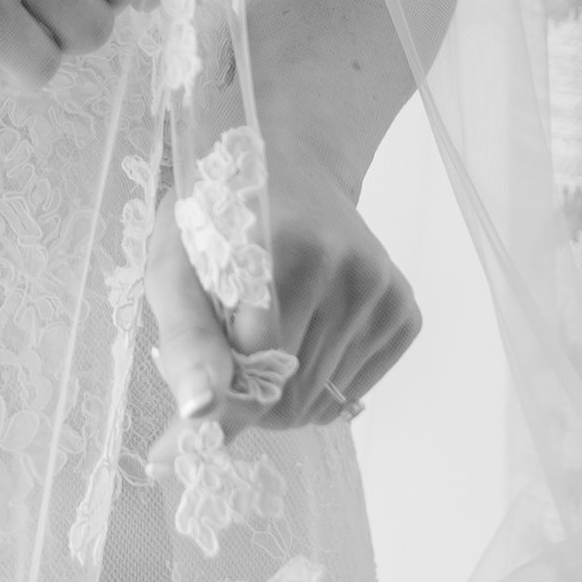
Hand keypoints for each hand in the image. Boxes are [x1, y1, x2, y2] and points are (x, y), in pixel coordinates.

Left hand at [144, 137, 419, 433]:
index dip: (224, 381)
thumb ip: (185, 340)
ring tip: (272, 334)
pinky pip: (354, 392)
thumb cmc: (219, 218)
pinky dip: (323, 381)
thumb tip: (200, 414)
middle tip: (236, 346)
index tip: (207, 378)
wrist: (291, 167)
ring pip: (323, 401)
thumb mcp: (177, 264)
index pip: (254, 368)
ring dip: (288, 390)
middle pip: (291, 394)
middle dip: (255, 392)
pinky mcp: (404, 312)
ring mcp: (380, 290)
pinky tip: (308, 330)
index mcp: (280, 247)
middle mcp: (343, 267)